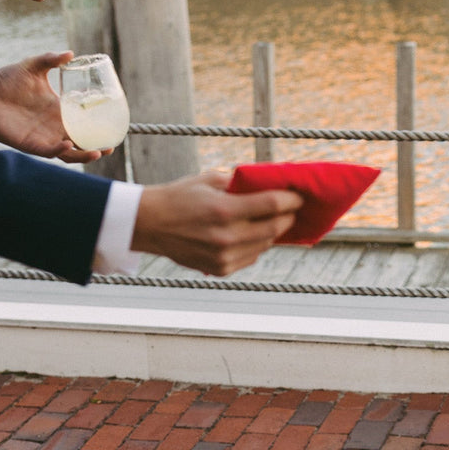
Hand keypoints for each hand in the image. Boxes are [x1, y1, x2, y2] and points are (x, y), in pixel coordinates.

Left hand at [0, 52, 100, 163]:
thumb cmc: (7, 79)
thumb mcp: (34, 65)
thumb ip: (52, 59)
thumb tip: (71, 53)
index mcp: (59, 111)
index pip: (83, 124)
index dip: (98, 129)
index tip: (114, 128)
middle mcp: (54, 127)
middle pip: (81, 143)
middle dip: (97, 148)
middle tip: (110, 146)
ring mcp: (44, 138)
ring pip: (69, 153)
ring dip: (84, 155)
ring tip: (97, 152)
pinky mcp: (31, 145)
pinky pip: (49, 152)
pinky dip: (60, 151)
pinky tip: (69, 145)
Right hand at [132, 173, 302, 275]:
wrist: (149, 224)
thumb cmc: (179, 196)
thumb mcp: (209, 180)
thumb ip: (240, 183)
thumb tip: (268, 182)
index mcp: (224, 210)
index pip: (272, 205)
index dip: (291, 200)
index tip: (299, 197)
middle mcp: (226, 236)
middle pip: (273, 228)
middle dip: (288, 217)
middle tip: (293, 209)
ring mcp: (223, 256)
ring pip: (265, 245)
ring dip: (274, 232)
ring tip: (276, 221)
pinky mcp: (220, 269)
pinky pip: (251, 257)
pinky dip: (257, 246)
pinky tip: (254, 235)